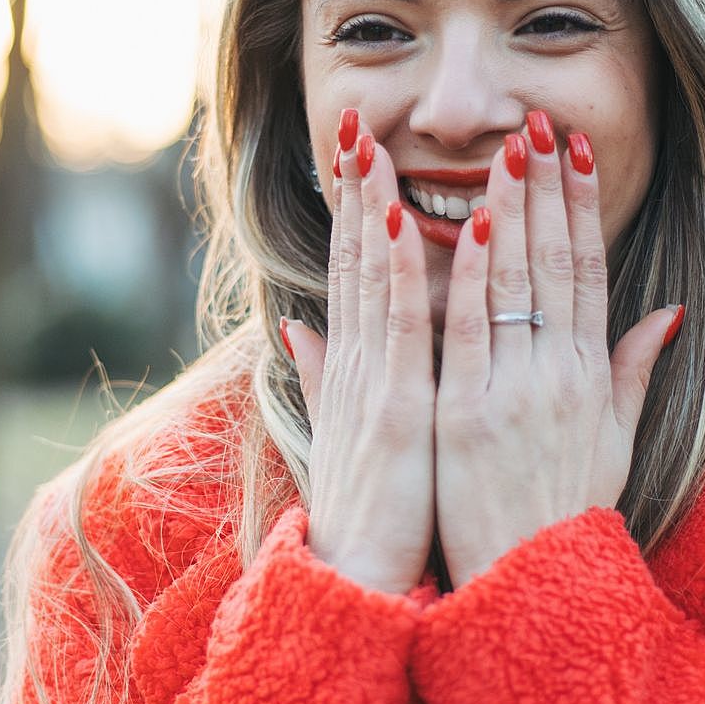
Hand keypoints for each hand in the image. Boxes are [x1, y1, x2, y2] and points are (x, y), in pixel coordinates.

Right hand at [283, 108, 436, 598]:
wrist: (360, 584)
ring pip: (374, 277)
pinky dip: (405, 269)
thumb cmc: (368, 516)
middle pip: (354, 260)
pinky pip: (403, 324)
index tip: (356, 155)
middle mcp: (353, 365)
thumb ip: (322, 377)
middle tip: (355, 120)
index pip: (352, 274)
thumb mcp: (341, 436)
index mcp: (350, 370)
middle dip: (354, 189)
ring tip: (374, 143)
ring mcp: (372, 383)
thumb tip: (296, 328)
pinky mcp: (398, 407)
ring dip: (375, 206)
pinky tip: (408, 218)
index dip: (352, 211)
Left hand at [433, 111, 681, 589]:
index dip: (580, 207)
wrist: (533, 583)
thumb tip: (668, 312)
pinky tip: (472, 225)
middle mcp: (559, 374)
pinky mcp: (467, 414)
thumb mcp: (614, 439)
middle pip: (554, 263)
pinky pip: (468, 331)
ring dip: (510, 210)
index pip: (588, 270)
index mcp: (590, 374)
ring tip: (505, 149)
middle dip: (546, 188)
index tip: (572, 151)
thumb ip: (632, 370)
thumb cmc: (565, 511)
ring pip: (514, 283)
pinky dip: (470, 277)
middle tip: (538, 122)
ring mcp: (514, 391)